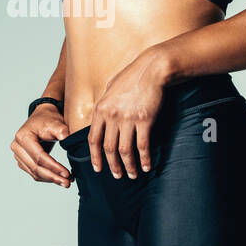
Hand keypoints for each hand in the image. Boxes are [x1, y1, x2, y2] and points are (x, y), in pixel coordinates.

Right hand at [10, 104, 71, 186]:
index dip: (53, 167)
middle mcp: (17, 147)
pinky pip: (34, 173)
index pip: (39, 157)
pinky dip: (46, 177)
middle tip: (68, 183)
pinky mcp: (22, 160)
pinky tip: (58, 179)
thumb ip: (61, 130)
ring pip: (34, 173)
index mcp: (23, 137)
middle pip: (35, 167)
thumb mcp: (56, 122)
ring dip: (50, 179)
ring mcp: (18, 155)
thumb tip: (67, 138)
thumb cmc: (48, 119)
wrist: (42, 117)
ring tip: (66, 182)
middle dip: (53, 176)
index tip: (66, 173)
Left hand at [88, 50, 167, 178]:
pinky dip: (144, 158)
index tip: (98, 168)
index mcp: (100, 109)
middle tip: (117, 176)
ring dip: (128, 165)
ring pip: (125, 150)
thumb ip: (103, 106)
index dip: (95, 156)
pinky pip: (142, 145)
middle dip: (112, 165)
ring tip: (132, 174)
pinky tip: (147, 165)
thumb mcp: (109, 89)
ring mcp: (128, 119)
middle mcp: (112, 116)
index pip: (93, 139)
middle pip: (108, 148)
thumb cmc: (131, 77)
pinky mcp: (144, 120)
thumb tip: (99, 121)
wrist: (151, 69)